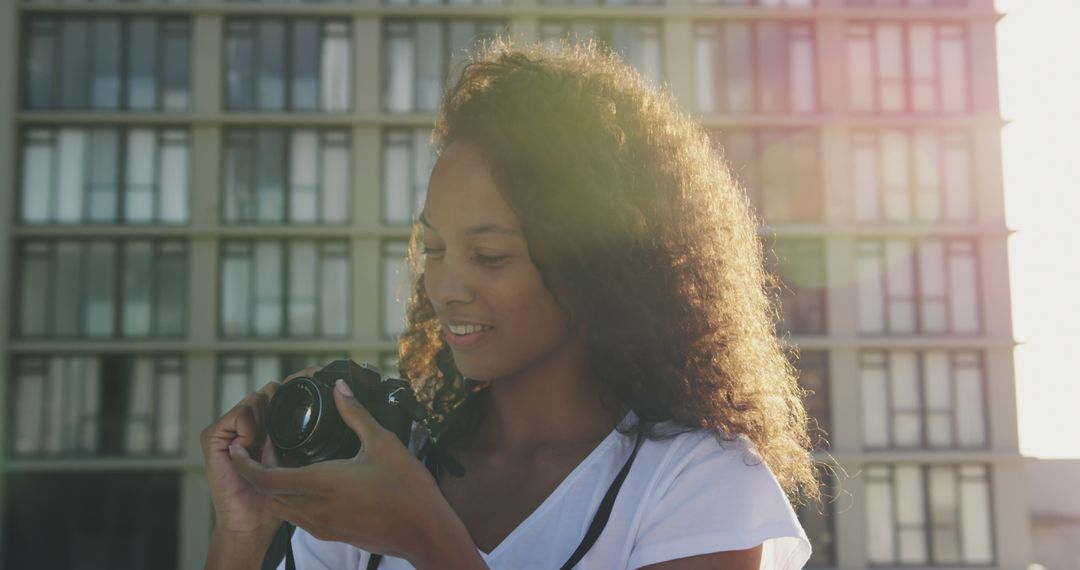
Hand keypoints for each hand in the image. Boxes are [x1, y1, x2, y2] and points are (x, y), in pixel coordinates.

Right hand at [200, 367, 320, 538]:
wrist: (253, 521)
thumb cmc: (279, 495)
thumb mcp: (302, 460)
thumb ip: (310, 435)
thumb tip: (337, 406)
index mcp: (272, 422)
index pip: (285, 390)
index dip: (300, 381)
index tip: (317, 374)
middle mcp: (251, 420)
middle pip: (272, 389)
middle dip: (285, 397)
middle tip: (296, 415)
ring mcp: (231, 427)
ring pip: (257, 398)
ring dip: (268, 416)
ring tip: (270, 441)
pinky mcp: (213, 436)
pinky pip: (238, 415)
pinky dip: (250, 427)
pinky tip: (254, 444)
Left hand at [229, 379, 484, 567]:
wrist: (425, 532)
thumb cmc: (407, 488)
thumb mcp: (382, 442)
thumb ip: (355, 413)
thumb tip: (339, 387)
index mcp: (320, 483)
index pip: (265, 477)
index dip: (244, 463)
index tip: (236, 447)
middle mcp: (314, 508)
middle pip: (267, 493)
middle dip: (255, 471)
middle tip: (260, 446)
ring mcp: (322, 524)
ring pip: (281, 507)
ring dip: (271, 486)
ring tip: (277, 462)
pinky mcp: (332, 533)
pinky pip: (297, 517)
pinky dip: (288, 499)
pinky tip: (303, 483)